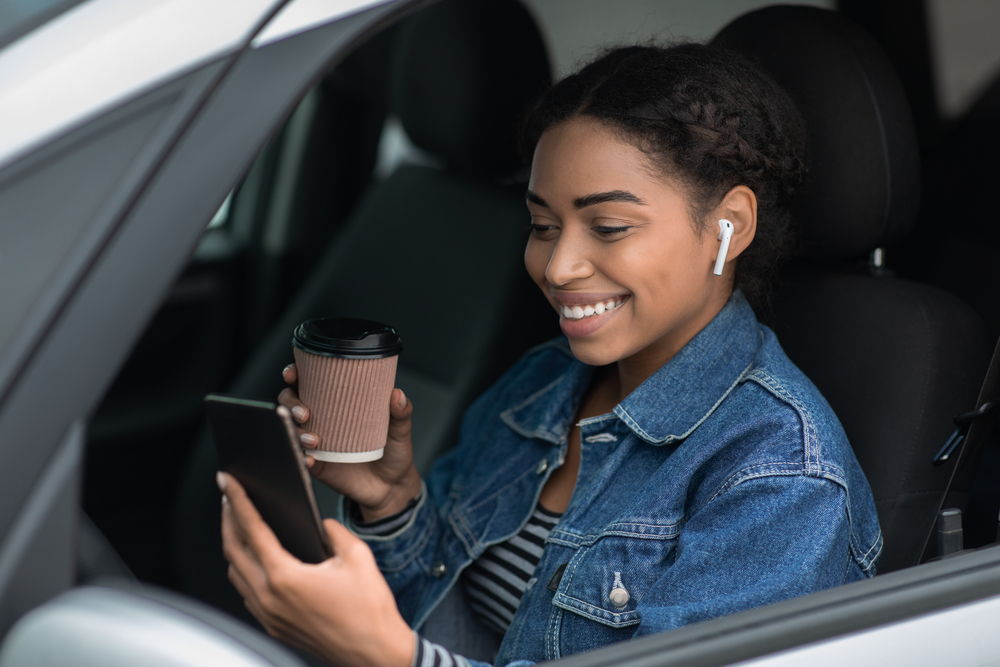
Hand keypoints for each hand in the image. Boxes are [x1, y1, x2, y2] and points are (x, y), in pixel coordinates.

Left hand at [219, 472, 413, 666]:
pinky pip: (247, 594)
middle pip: (233, 551)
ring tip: (240, 526)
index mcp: (286, 577)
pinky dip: (244, 571)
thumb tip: (323, 525)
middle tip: (230, 497)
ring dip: (234, 546)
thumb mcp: (358, 558)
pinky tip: (256, 562)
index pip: (253, 530)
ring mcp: (270, 615)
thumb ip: (336, 532)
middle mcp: (270, 598)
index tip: (228, 482)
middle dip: (228, 519)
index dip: (238, 502)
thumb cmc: (370, 611)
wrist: (376, 653)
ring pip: (235, 574)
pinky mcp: (275, 627)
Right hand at [279, 364, 421, 519]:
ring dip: (294, 431)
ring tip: (314, 440)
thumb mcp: (400, 430)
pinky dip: (300, 458)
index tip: (293, 374)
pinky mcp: (317, 464)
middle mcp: (323, 418)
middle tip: (305, 413)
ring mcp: (317, 441)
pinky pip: (300, 458)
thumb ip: (401, 412)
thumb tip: (397, 394)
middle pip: (291, 402)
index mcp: (338, 402)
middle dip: (290, 403)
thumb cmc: (394, 451)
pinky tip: (310, 460)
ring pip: (291, 429)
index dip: (294, 374)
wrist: (392, 486)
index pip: (309, 381)